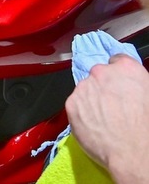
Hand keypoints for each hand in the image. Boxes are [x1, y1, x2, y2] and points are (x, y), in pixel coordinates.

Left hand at [65, 54, 148, 182]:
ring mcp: (83, 87)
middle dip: (102, 87)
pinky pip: (75, 104)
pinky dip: (81, 112)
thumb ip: (136, 84)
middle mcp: (101, 73)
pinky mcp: (71, 103)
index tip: (117, 83)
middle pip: (98, 75)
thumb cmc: (146, 127)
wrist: (133, 151)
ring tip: (102, 118)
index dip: (118, 73)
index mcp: (126, 68)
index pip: (116, 60)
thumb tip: (131, 88)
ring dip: (90, 99)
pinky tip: (93, 125)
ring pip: (85, 90)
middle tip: (111, 105)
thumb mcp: (148, 94)